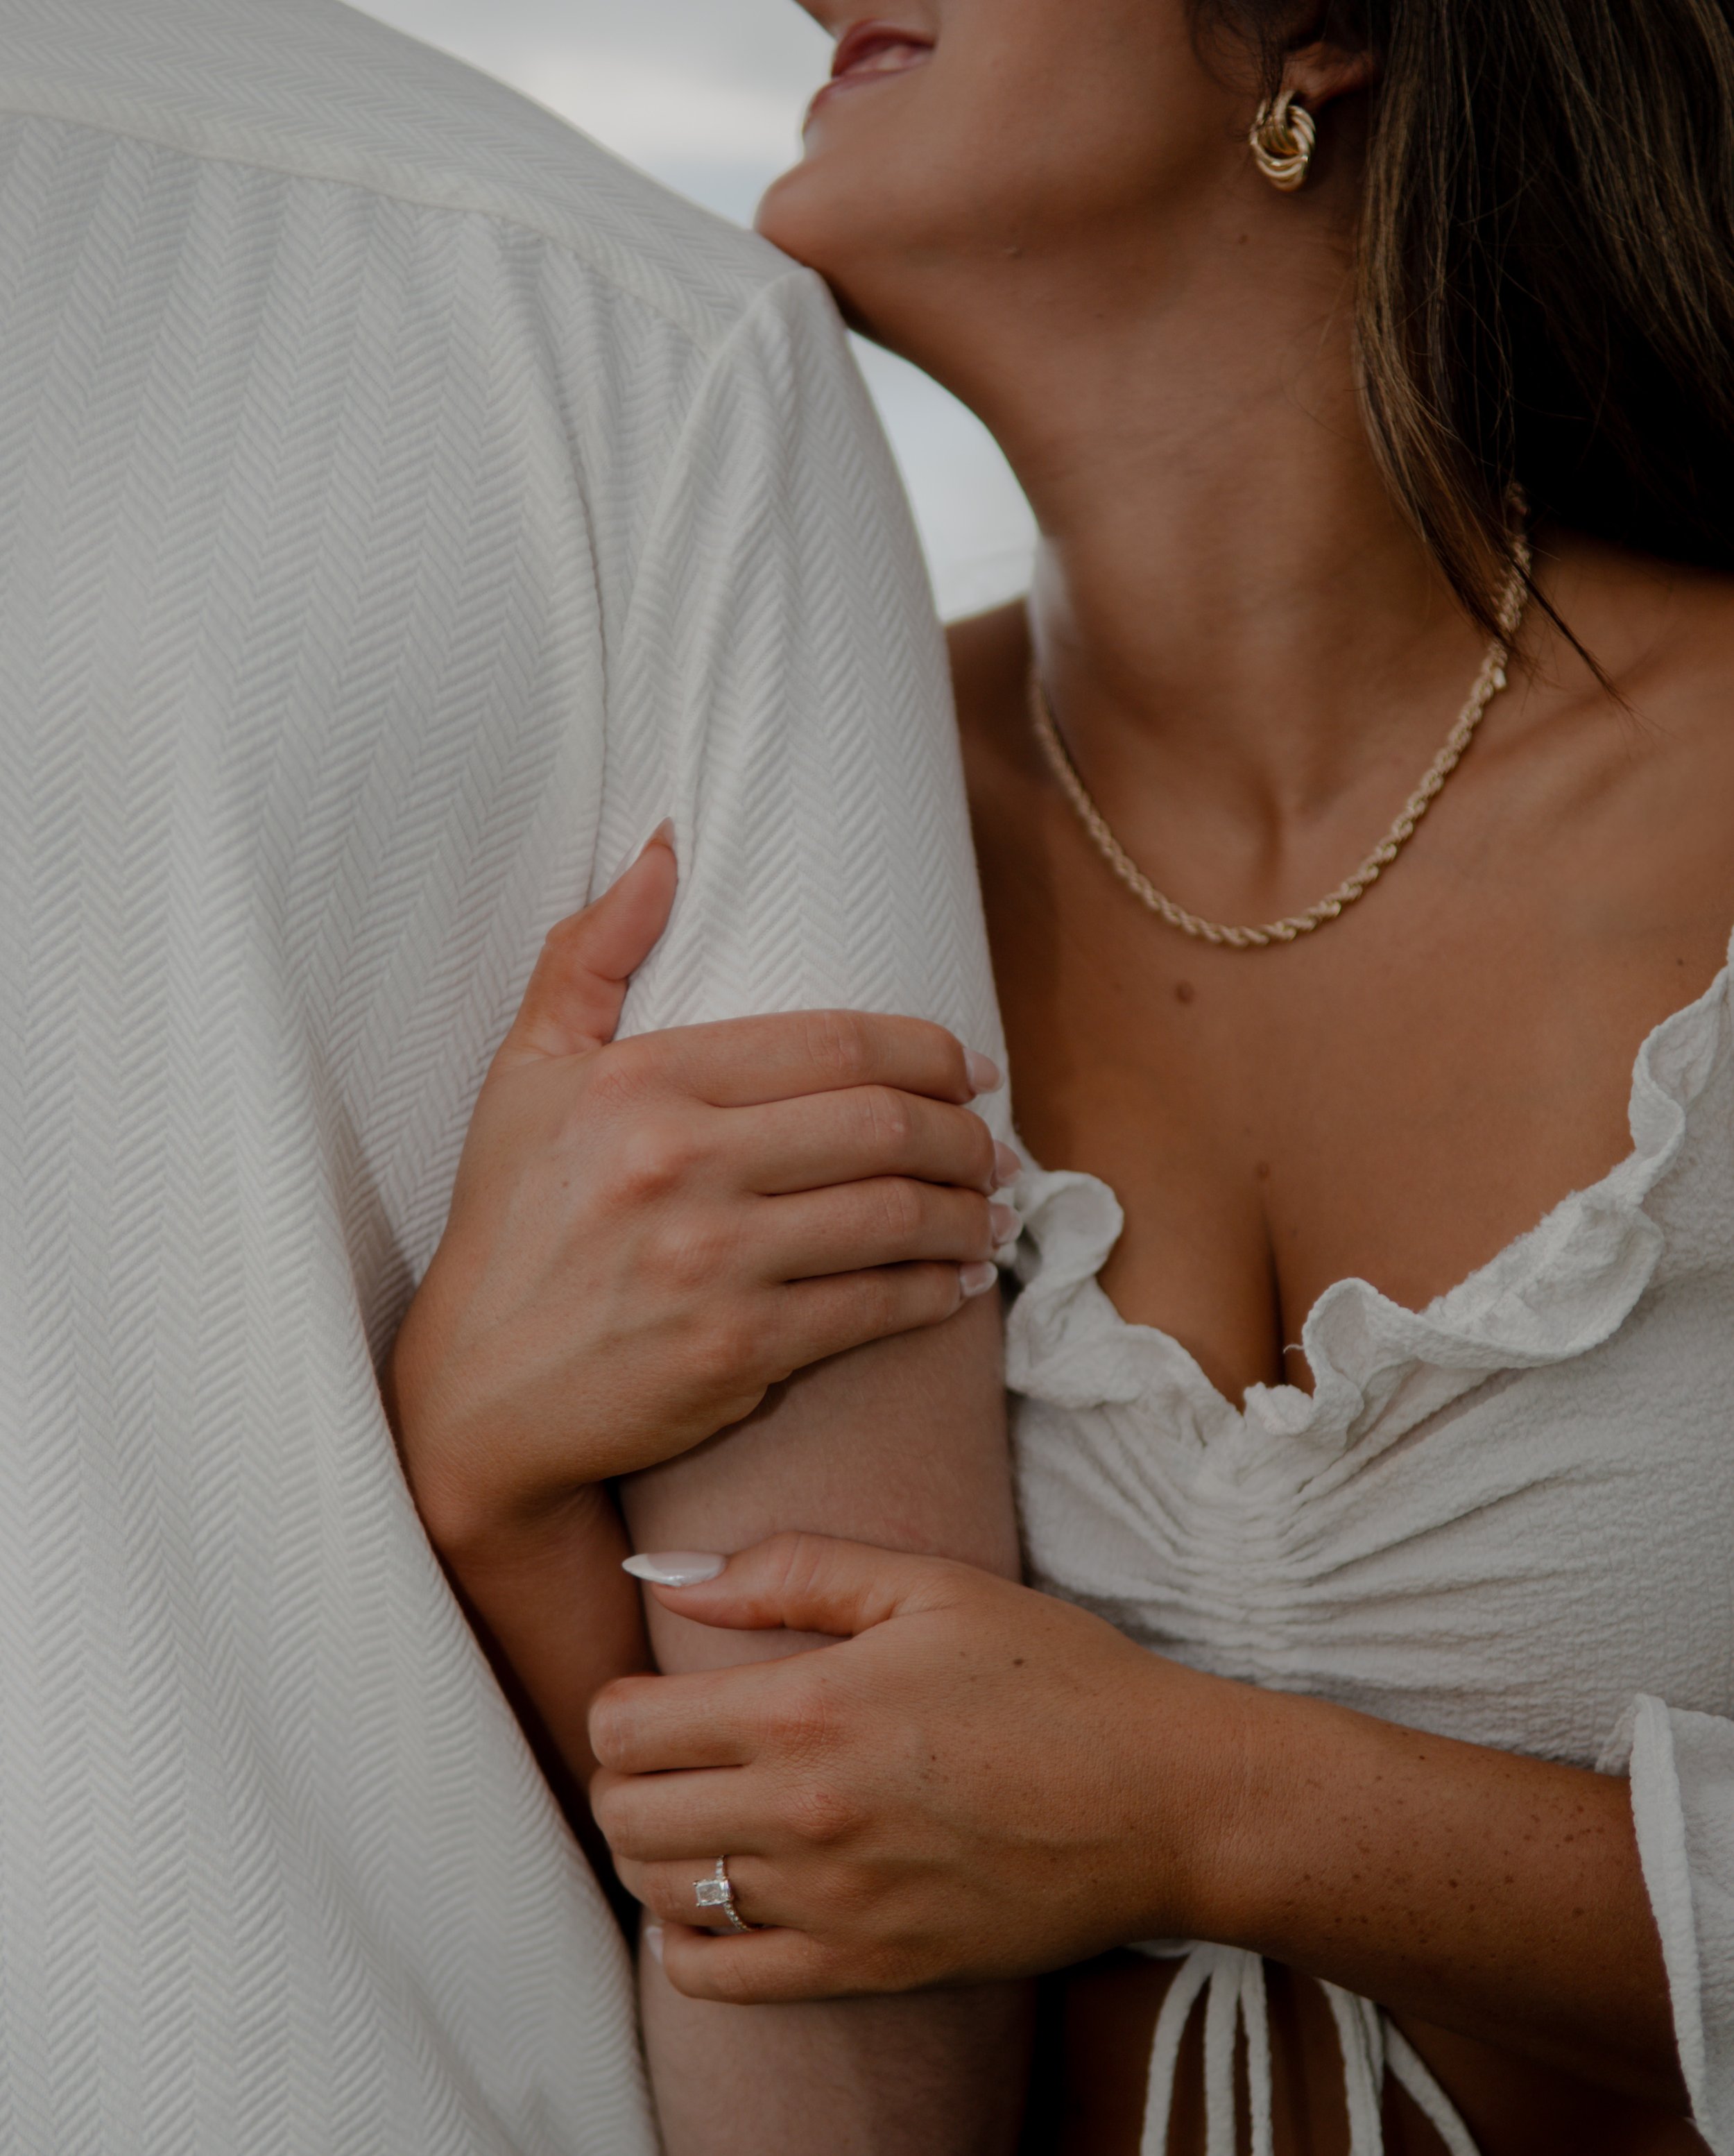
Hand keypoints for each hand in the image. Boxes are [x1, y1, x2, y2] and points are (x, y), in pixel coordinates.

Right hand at [390, 833, 1016, 1560]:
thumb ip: (590, 953)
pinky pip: (873, 1308)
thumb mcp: (524, 1072)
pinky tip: (955, 1283)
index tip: (971, 1069)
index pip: (835, 1044)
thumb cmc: (509, 1222)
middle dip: (966, 1133)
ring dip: (967, 1212)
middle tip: (994, 1144)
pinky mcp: (738, 1353)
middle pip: (884, 1127)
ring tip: (990, 1210)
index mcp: (641, 1083)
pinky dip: (933, 1292)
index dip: (930, 1053)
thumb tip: (666, 845)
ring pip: (895, 1217)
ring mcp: (714, 1264)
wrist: (478, 1393)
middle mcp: (681, 1165)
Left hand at [589, 1533, 1246, 2002]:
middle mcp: (804, 1813)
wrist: (1166, 1800)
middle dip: (624, 1779)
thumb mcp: (931, 1587)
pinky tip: (722, 1899)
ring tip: (695, 1817)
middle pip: (625, 1815)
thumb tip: (668, 1575)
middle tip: (666, 1756)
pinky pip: (716, 1982)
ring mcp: (833, 1904)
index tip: (650, 1695)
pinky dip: (691, 1944)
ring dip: (653, 1855)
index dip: (617, 1707)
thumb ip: (790, 1571)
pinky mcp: (867, 1970)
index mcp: (809, 1707)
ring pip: (661, 1897)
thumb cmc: (1057, 1677)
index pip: (625, 1727)